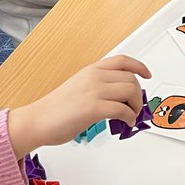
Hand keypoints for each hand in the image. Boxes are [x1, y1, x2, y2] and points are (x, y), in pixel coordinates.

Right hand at [8, 55, 151, 155]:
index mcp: (91, 70)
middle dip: (138, 95)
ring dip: (136, 107)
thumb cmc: (55, 109)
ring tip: (130, 117)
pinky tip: (124, 123)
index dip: (139, 67)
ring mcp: (94, 91)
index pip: (123, 61)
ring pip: (130, 92)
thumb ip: (98, 86)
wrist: (37, 120)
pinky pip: (123, 110)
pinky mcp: (93, 108)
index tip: (147, 75)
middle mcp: (94, 77)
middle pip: (131, 78)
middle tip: (135, 108)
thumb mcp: (79, 87)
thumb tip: (119, 97)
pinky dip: (129, 118)